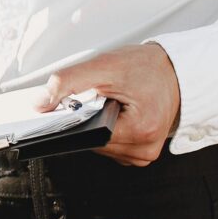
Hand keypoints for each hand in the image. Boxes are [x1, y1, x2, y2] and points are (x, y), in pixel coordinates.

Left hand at [40, 42, 181, 166]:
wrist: (176, 70)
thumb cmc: (148, 68)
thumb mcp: (104, 66)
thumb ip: (68, 82)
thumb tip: (41, 102)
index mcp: (141, 131)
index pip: (88, 136)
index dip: (73, 121)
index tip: (64, 109)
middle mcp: (145, 149)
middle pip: (93, 143)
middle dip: (87, 121)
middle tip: (97, 98)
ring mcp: (144, 153)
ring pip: (100, 146)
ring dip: (96, 126)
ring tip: (109, 104)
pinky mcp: (142, 151)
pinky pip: (111, 145)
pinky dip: (106, 129)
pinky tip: (113, 114)